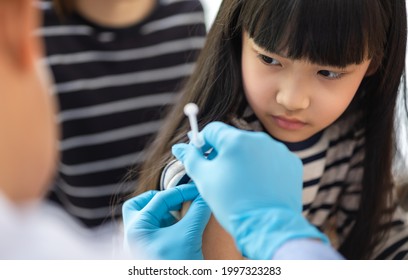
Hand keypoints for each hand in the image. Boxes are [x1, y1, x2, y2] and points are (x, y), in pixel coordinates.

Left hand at [122, 184, 210, 258]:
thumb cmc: (175, 266)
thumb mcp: (187, 236)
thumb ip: (197, 211)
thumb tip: (204, 196)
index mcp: (136, 228)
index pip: (159, 198)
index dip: (181, 191)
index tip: (198, 191)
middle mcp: (134, 235)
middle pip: (140, 206)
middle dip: (159, 199)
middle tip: (177, 200)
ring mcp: (141, 245)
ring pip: (147, 219)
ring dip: (166, 213)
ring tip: (184, 215)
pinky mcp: (150, 253)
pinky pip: (156, 232)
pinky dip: (169, 225)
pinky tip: (183, 228)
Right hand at [172, 121, 328, 258]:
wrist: (267, 227)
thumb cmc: (232, 203)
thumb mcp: (204, 180)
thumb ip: (191, 158)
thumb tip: (179, 147)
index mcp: (235, 140)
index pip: (213, 130)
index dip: (202, 142)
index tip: (200, 156)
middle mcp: (259, 139)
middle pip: (233, 138)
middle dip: (223, 152)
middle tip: (218, 174)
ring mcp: (278, 150)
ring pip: (253, 148)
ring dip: (243, 159)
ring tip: (240, 183)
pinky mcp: (291, 163)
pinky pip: (270, 158)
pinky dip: (262, 167)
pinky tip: (257, 185)